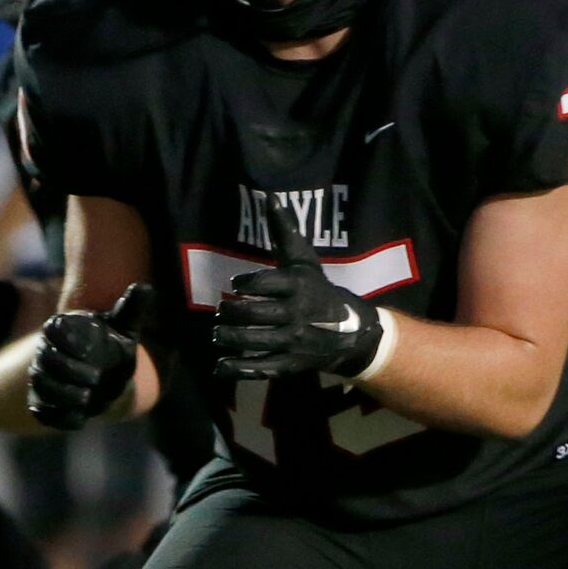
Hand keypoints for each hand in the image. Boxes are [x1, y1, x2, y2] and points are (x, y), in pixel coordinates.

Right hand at [30, 284, 155, 430]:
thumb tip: (145, 288)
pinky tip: (80, 419)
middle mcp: (46, 352)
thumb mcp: (123, 327)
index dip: (68, 337)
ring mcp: (42, 378)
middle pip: (47, 359)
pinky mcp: (42, 403)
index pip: (55, 328)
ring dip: (64, 394)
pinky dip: (59, 417)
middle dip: (70, 369)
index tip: (92, 347)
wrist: (103, 376)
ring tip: (88, 399)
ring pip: (43, 386)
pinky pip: (43, 412)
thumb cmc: (111, 346)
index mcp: (63, 328)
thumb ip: (131, 310)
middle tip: (97, 378)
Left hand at [213, 201, 381, 380]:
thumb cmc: (318, 291)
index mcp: (300, 287)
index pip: (268, 282)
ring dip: (232, 338)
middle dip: (233, 311)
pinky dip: (238, 369)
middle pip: (258, 313)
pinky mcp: (290, 364)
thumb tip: (271, 199)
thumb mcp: (304, 262)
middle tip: (221, 310)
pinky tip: (219, 366)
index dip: (247, 283)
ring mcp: (294, 342)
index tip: (235, 284)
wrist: (349, 332)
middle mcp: (298, 314)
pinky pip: (261, 368)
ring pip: (256, 341)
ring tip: (217, 333)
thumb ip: (284, 233)